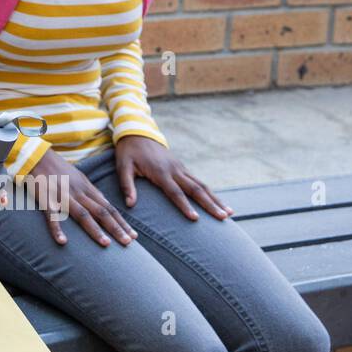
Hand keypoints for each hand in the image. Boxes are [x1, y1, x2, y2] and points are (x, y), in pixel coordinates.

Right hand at [28, 149, 138, 247]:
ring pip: (82, 214)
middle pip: (101, 211)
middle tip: (128, 242)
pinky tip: (62, 241)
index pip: (108, 207)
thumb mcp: (78, 177)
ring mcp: (62, 195)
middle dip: (116, 228)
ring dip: (95, 229)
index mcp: (86, 187)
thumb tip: (104, 203)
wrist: (36, 156)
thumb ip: (90, 192)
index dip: (121, 222)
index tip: (133, 235)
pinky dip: (57, 228)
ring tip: (106, 244)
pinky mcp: (46, 198)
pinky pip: (52, 215)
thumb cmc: (57, 168)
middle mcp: (78, 192)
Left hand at [114, 135, 232, 221]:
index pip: (175, 192)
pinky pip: (198, 182)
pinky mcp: (182, 168)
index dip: (185, 205)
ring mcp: (181, 168)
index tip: (195, 219)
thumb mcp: (122, 166)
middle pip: (196, 189)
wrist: (138, 132)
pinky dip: (210, 193)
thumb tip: (130, 205)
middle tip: (224, 218)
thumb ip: (127, 185)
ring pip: (202, 185)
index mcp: (160, 172)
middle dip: (210, 204)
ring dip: (216, 199)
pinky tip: (218, 203)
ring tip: (229, 214)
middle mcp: (175, 170)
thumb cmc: (129, 152)